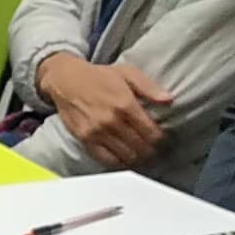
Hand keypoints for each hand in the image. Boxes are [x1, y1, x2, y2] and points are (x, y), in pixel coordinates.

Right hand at [37, 51, 171, 168]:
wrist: (65, 79)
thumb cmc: (98, 75)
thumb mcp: (127, 72)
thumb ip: (149, 87)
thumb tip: (168, 100)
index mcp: (125, 104)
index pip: (152, 133)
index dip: (162, 140)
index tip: (164, 140)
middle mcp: (112, 120)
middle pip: (142, 148)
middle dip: (152, 151)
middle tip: (156, 150)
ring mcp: (97, 132)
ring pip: (127, 156)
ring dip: (138, 158)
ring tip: (143, 155)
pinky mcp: (85, 139)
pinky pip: (107, 160)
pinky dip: (120, 162)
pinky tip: (125, 158)